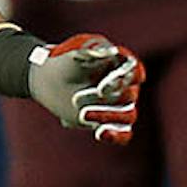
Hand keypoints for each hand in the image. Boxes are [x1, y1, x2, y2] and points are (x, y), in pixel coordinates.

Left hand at [27, 32, 144, 143]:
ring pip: (128, 116)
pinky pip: (124, 134)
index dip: (123, 81)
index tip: (101, 88)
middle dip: (103, 99)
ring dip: (106, 116)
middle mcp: (127, 86)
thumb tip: (111, 51)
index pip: (135, 71)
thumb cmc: (67, 62)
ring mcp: (121, 106)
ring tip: (82, 115)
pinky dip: (116, 136)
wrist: (52, 80)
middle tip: (75, 99)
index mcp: (122, 65)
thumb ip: (92, 51)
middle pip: (128, 96)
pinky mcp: (112, 124)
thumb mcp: (76, 53)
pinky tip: (100, 134)